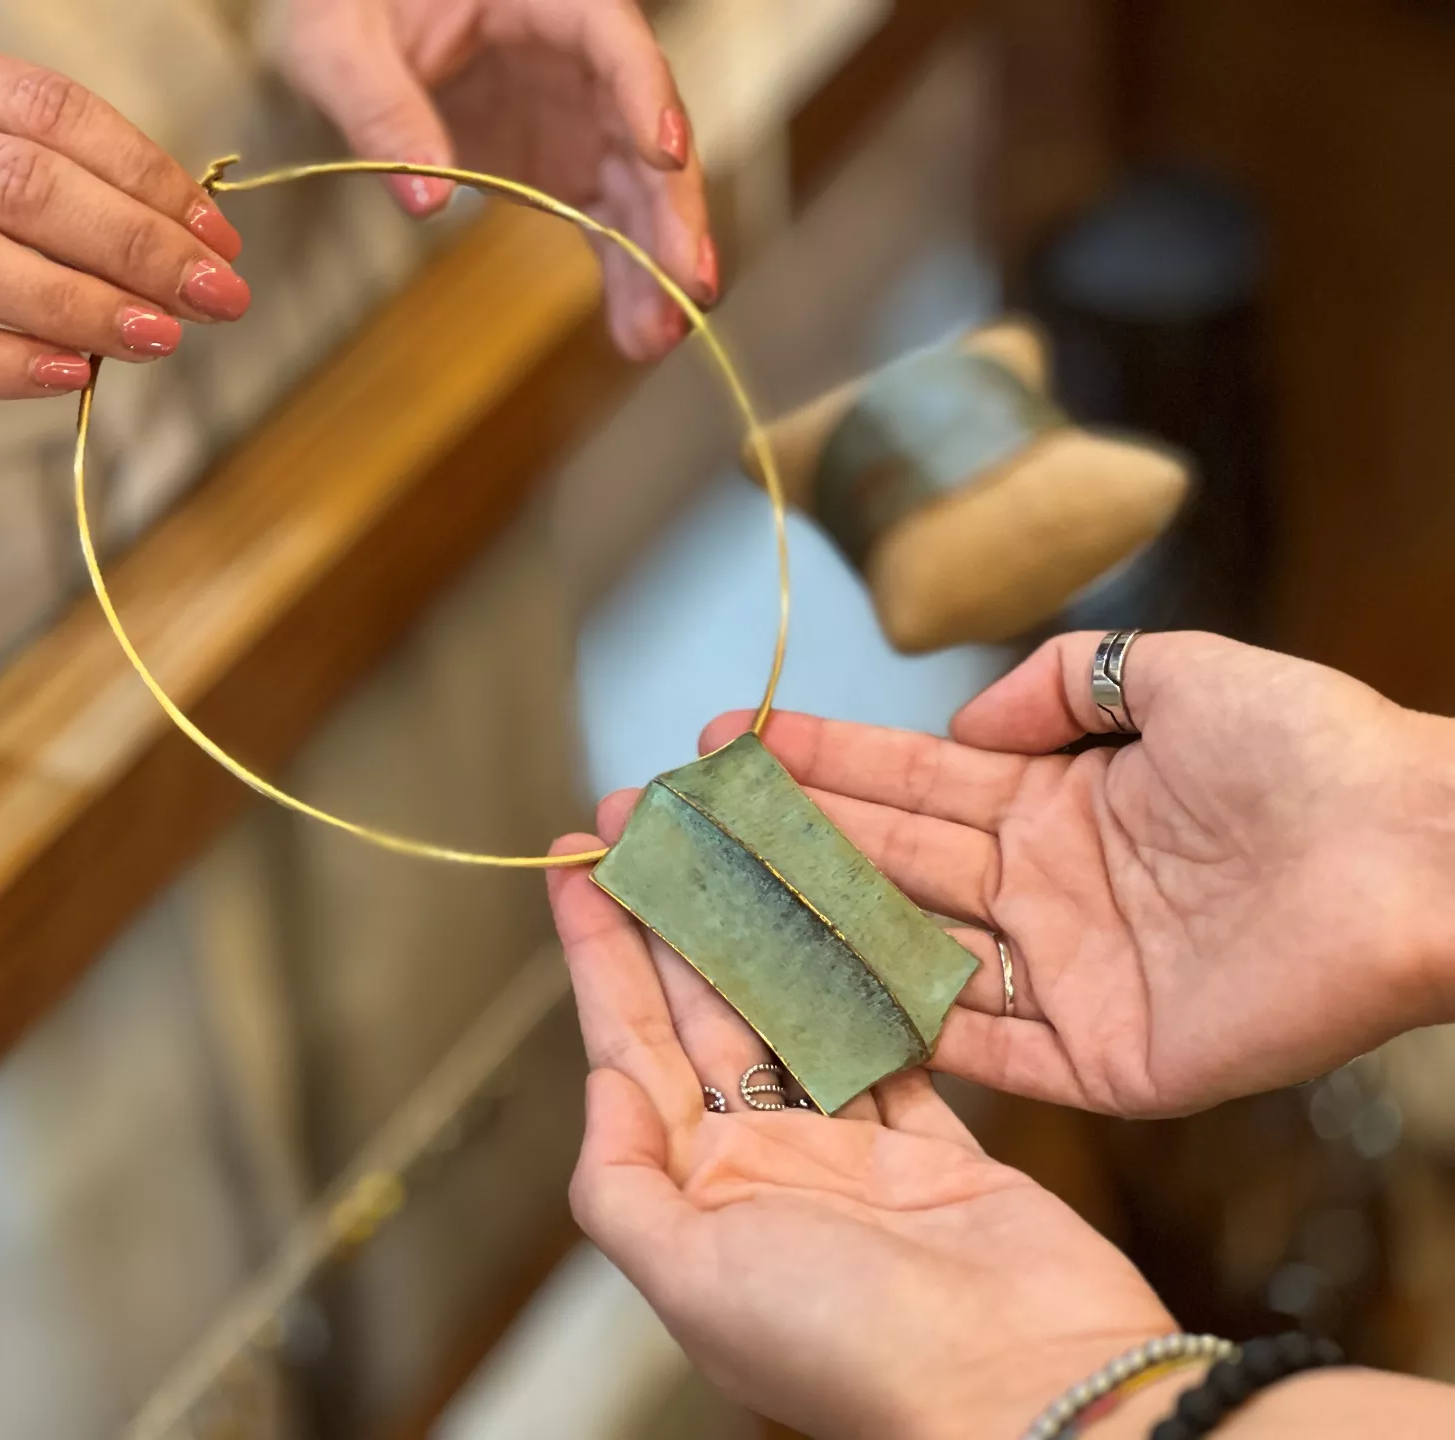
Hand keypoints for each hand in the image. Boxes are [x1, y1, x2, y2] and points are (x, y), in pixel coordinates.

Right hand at [0, 14, 248, 400]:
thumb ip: (33, 171)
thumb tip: (179, 237)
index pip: (49, 109)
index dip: (147, 175)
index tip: (215, 236)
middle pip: (23, 183)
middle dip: (138, 245)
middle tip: (215, 296)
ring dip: (83, 306)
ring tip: (160, 337)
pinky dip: (2, 364)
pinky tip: (70, 376)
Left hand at [277, 0, 712, 359]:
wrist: (346, 22)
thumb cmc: (345, 5)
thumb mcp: (336, 45)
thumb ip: (378, 109)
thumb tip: (425, 197)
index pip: (611, 37)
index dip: (644, 94)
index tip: (664, 155)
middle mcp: (577, 53)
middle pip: (645, 124)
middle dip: (671, 207)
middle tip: (687, 283)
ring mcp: (578, 112)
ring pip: (639, 184)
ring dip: (654, 259)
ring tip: (657, 336)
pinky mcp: (565, 162)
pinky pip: (607, 218)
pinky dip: (623, 272)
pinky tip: (637, 329)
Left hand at [545, 828, 1173, 1439]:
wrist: (1026, 1394)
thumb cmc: (851, 1350)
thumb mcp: (691, 1278)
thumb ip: (623, 1184)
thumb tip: (601, 1086)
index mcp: (696, 1200)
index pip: (628, 1048)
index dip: (598, 954)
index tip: (575, 865)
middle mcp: (766, 1171)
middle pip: (703, 1013)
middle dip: (672, 916)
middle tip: (650, 820)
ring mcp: (852, 1156)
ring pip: (793, 1012)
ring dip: (762, 930)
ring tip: (736, 842)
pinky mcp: (938, 1149)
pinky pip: (890, 1043)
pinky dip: (867, 982)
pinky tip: (838, 916)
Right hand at [701, 631, 1454, 1117]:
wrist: (1421, 856)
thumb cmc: (1315, 751)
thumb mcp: (1176, 675)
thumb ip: (1064, 679)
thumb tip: (967, 713)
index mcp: (1056, 802)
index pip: (907, 780)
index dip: (816, 761)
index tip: (723, 740)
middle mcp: (1041, 889)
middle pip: (885, 863)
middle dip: (778, 841)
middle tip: (674, 822)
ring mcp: (1066, 977)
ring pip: (910, 951)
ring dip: (811, 932)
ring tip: (710, 907)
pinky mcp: (1102, 1057)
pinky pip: (985, 1048)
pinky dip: (903, 1031)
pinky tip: (810, 1003)